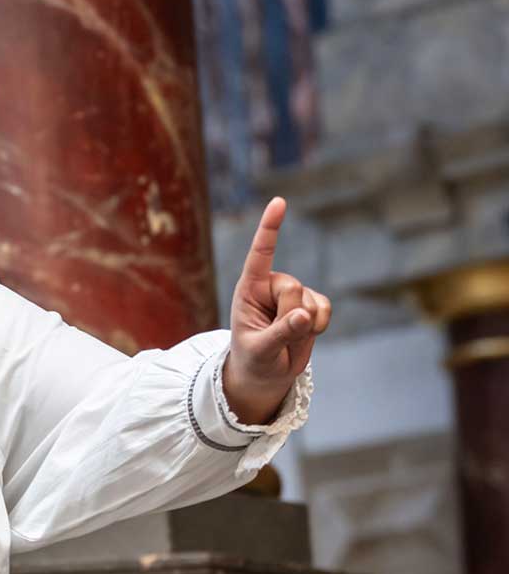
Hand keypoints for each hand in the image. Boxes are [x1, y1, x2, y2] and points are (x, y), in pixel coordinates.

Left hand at [225, 197, 330, 424]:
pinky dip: (320, 325)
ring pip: (311, 299)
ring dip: (304, 325)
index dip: (271, 227)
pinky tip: (307, 333)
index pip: (261, 253)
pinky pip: (325, 308)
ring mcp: (293, 294)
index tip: (279, 201)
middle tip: (277, 334)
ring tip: (287, 337)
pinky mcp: (311, 304)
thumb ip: (281, 332)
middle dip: (289, 315)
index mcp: (248, 287)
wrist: (267, 372)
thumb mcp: (261, 350)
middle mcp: (271, 285)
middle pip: (293, 287)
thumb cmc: (253, 358)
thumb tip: (303, 315)